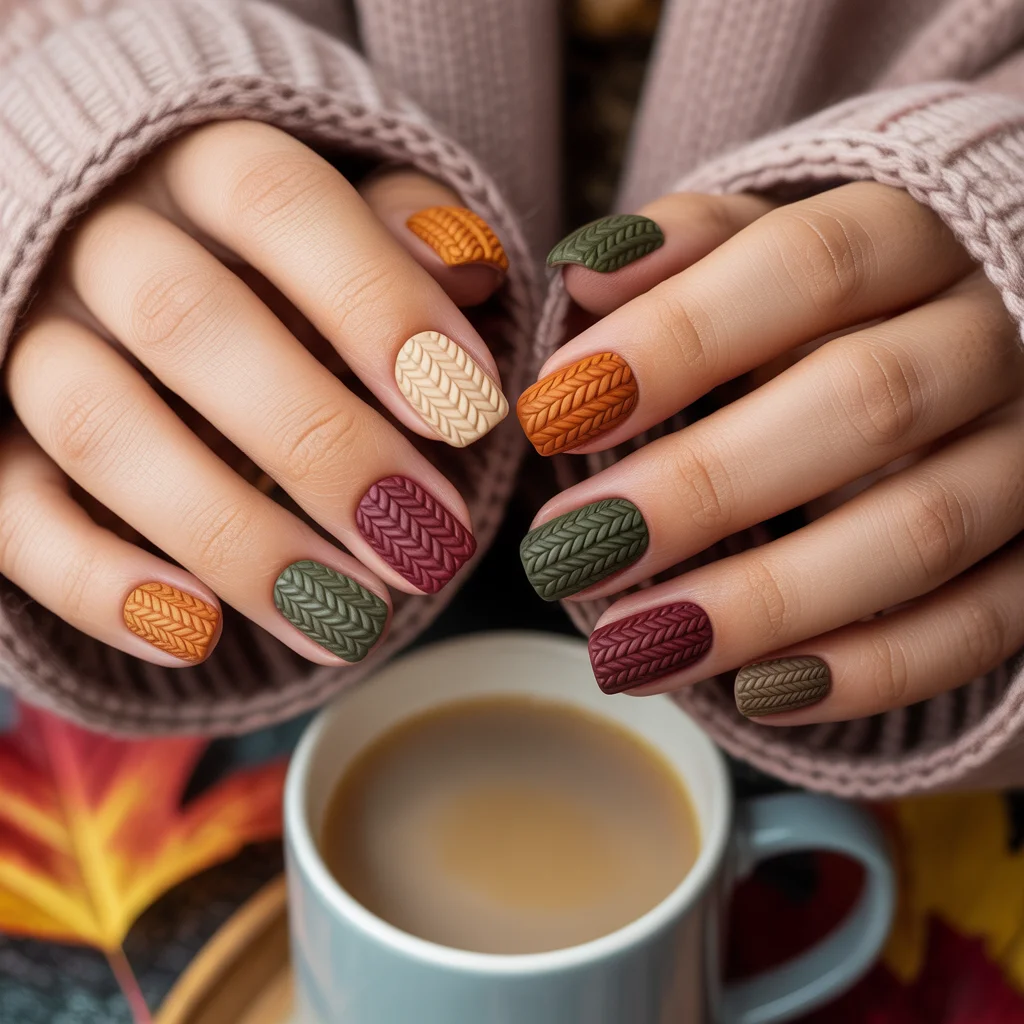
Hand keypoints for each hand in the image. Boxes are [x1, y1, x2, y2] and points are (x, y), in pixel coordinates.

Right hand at [2, 121, 510, 666]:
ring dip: (239, 538)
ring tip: (355, 621)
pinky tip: (199, 636)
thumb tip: (471, 262)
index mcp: (195, 169)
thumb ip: (402, 231)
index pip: (274, 198)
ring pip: (105, 430)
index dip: (376, 303)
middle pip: (189, 323)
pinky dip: (96, 584)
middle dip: (325, 447)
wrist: (124, 275)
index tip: (470, 410)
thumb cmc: (270, 264)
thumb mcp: (342, 223)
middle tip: (432, 543)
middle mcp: (99, 242)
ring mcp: (27, 340)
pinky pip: (13, 514)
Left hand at [520, 182, 1023, 721]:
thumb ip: (681, 254)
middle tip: (563, 551)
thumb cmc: (820, 312)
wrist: (959, 347)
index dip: (676, 338)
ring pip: (921, 531)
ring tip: (625, 648)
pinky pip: (984, 625)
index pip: (808, 265)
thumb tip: (580, 276)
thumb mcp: (757, 257)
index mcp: (916, 237)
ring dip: (761, 602)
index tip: (552, 411)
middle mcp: (993, 338)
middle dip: (699, 488)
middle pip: (865, 404)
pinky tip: (751, 692)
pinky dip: (867, 671)